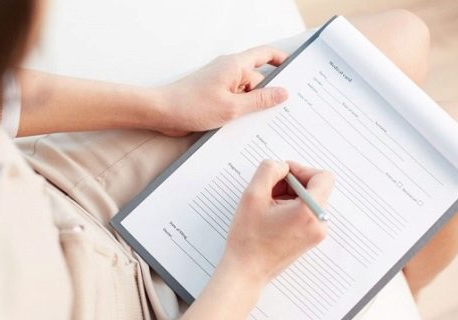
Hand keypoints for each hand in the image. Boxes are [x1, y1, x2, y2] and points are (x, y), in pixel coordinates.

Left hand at [154, 46, 288, 135]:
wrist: (162, 112)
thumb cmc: (191, 106)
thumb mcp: (233, 107)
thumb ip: (260, 100)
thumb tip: (283, 93)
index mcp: (236, 65)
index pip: (266, 55)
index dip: (282, 61)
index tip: (296, 72)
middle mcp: (229, 71)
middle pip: (258, 80)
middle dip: (267, 95)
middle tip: (279, 112)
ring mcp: (220, 83)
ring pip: (246, 94)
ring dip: (251, 108)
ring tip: (255, 123)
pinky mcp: (213, 96)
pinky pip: (234, 101)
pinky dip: (239, 112)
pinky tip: (241, 126)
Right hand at [220, 160, 334, 284]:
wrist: (247, 270)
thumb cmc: (248, 239)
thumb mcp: (252, 196)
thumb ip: (268, 171)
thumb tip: (281, 166)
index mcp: (309, 213)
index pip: (323, 177)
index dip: (302, 170)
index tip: (283, 175)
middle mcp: (319, 223)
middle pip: (316, 187)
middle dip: (292, 183)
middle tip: (269, 191)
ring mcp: (317, 233)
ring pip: (310, 199)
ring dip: (290, 195)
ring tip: (268, 206)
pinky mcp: (310, 238)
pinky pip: (306, 212)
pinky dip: (291, 207)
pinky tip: (272, 216)